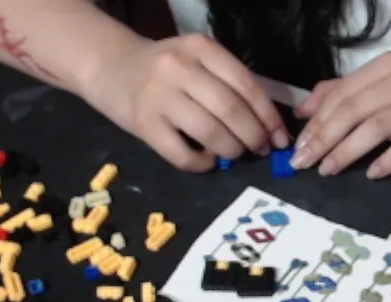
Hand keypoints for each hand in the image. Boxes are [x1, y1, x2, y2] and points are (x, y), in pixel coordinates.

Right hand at [81, 34, 290, 171]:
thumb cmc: (165, 70)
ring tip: (234, 153)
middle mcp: (179, 68)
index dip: (268, 116)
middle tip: (260, 148)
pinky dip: (203, 163)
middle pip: (231, 110)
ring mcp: (158, 96)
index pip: (246, 86)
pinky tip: (207, 160)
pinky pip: (183, 155)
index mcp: (201, 49)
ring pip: (210, 132)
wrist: (110, 67)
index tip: (279, 137)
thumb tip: (269, 127)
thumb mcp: (199, 62)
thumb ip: (230, 85)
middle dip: (254, 136)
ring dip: (232, 150)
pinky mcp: (143, 124)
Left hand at [289, 52, 390, 178]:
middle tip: (306, 162)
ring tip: (329, 170)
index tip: (300, 146)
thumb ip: (344, 95)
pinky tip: (372, 173)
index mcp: (385, 66)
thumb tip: (304, 113)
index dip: (317, 121)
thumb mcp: (382, 91)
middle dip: (325, 138)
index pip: (342, 93)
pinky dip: (388, 160)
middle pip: (354, 110)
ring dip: (348, 151)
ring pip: (376, 127)